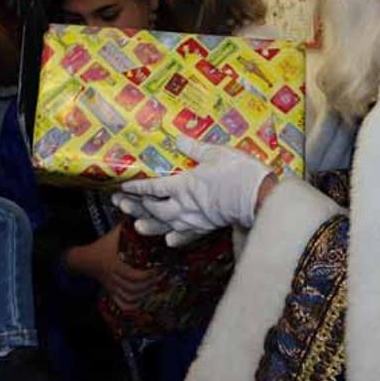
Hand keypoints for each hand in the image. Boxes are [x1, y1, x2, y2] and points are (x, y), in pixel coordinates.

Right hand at [64, 229, 160, 309]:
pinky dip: (133, 304)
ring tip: (156, 285)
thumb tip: (147, 214)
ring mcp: (112, 286)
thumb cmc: (103, 243)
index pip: (135, 276)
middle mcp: (113, 277)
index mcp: (115, 263)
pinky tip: (143, 299)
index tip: (161, 268)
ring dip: (144, 293)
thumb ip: (131, 225)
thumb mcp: (117, 232)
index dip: (150, 275)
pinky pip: (122, 303)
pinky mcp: (111, 291)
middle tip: (163, 276)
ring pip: (129, 297)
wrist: (84, 257)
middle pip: (134, 288)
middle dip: (150, 283)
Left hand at [114, 136, 272, 243]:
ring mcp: (195, 220)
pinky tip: (169, 240)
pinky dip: (176, 238)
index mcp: (184, 185)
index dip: (136, 187)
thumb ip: (194, 148)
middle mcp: (184, 205)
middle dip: (135, 206)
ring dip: (148, 225)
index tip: (122, 187)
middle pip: (153, 208)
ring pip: (165, 225)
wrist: (260, 198)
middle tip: (120, 204)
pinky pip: (187, 236)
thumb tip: (178, 139)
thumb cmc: (238, 172)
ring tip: (135, 225)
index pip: (153, 187)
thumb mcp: (216, 153)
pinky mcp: (207, 228)